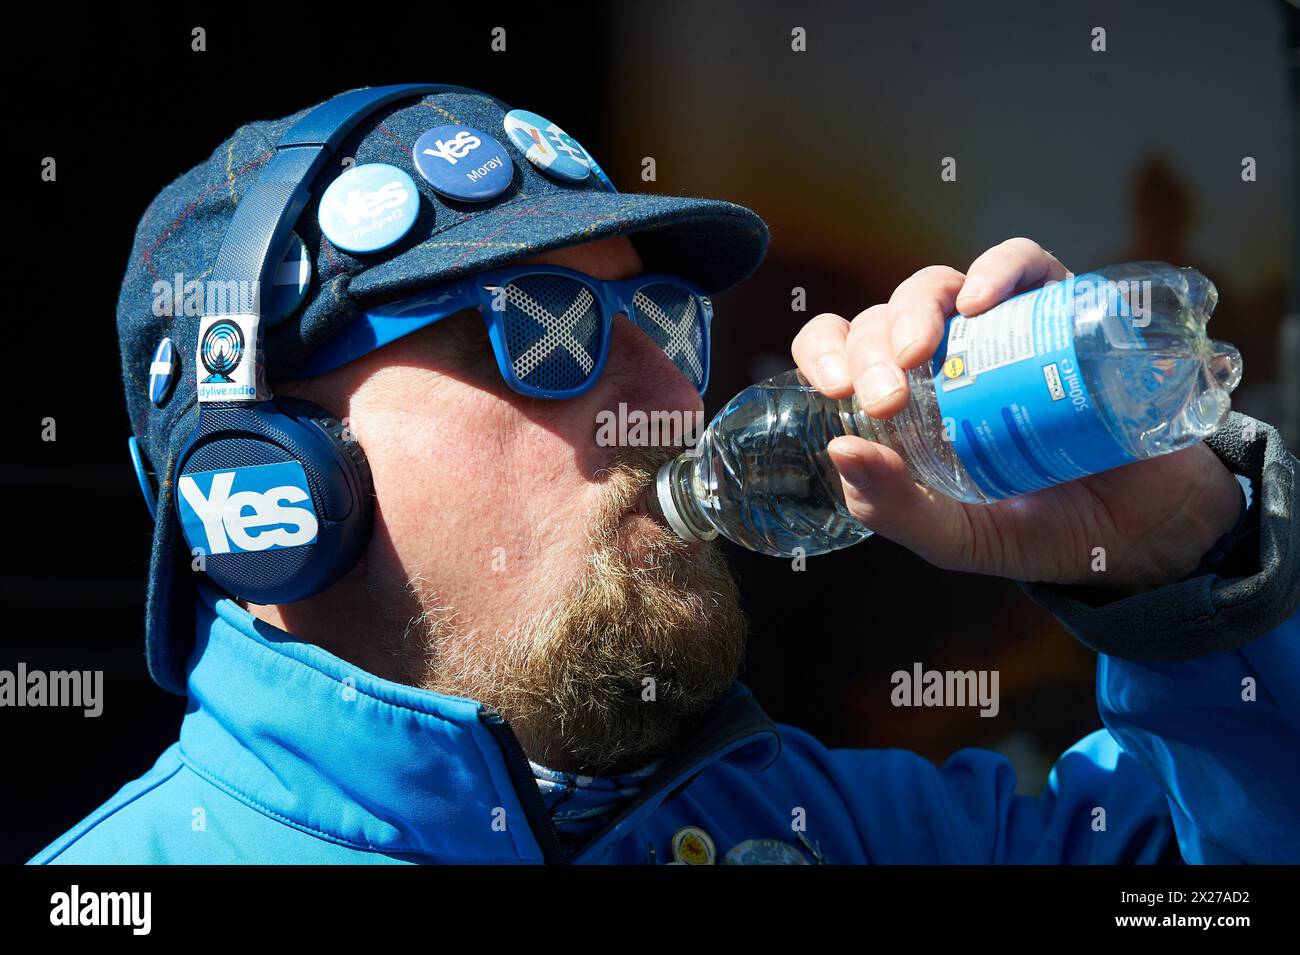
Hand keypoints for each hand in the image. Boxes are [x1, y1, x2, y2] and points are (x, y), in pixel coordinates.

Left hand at [791, 237, 1242, 596]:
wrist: (1140, 531)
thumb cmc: (1036, 529)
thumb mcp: (952, 536)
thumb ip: (893, 506)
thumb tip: (839, 449)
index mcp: (902, 403)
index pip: (840, 351)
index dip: (824, 353)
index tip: (834, 388)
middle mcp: (942, 359)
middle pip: (882, 321)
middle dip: (870, 350)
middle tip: (886, 397)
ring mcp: (998, 331)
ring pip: (934, 287)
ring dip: (914, 310)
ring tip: (920, 353)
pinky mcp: (1060, 312)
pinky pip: (1020, 265)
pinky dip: (995, 269)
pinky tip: (979, 302)